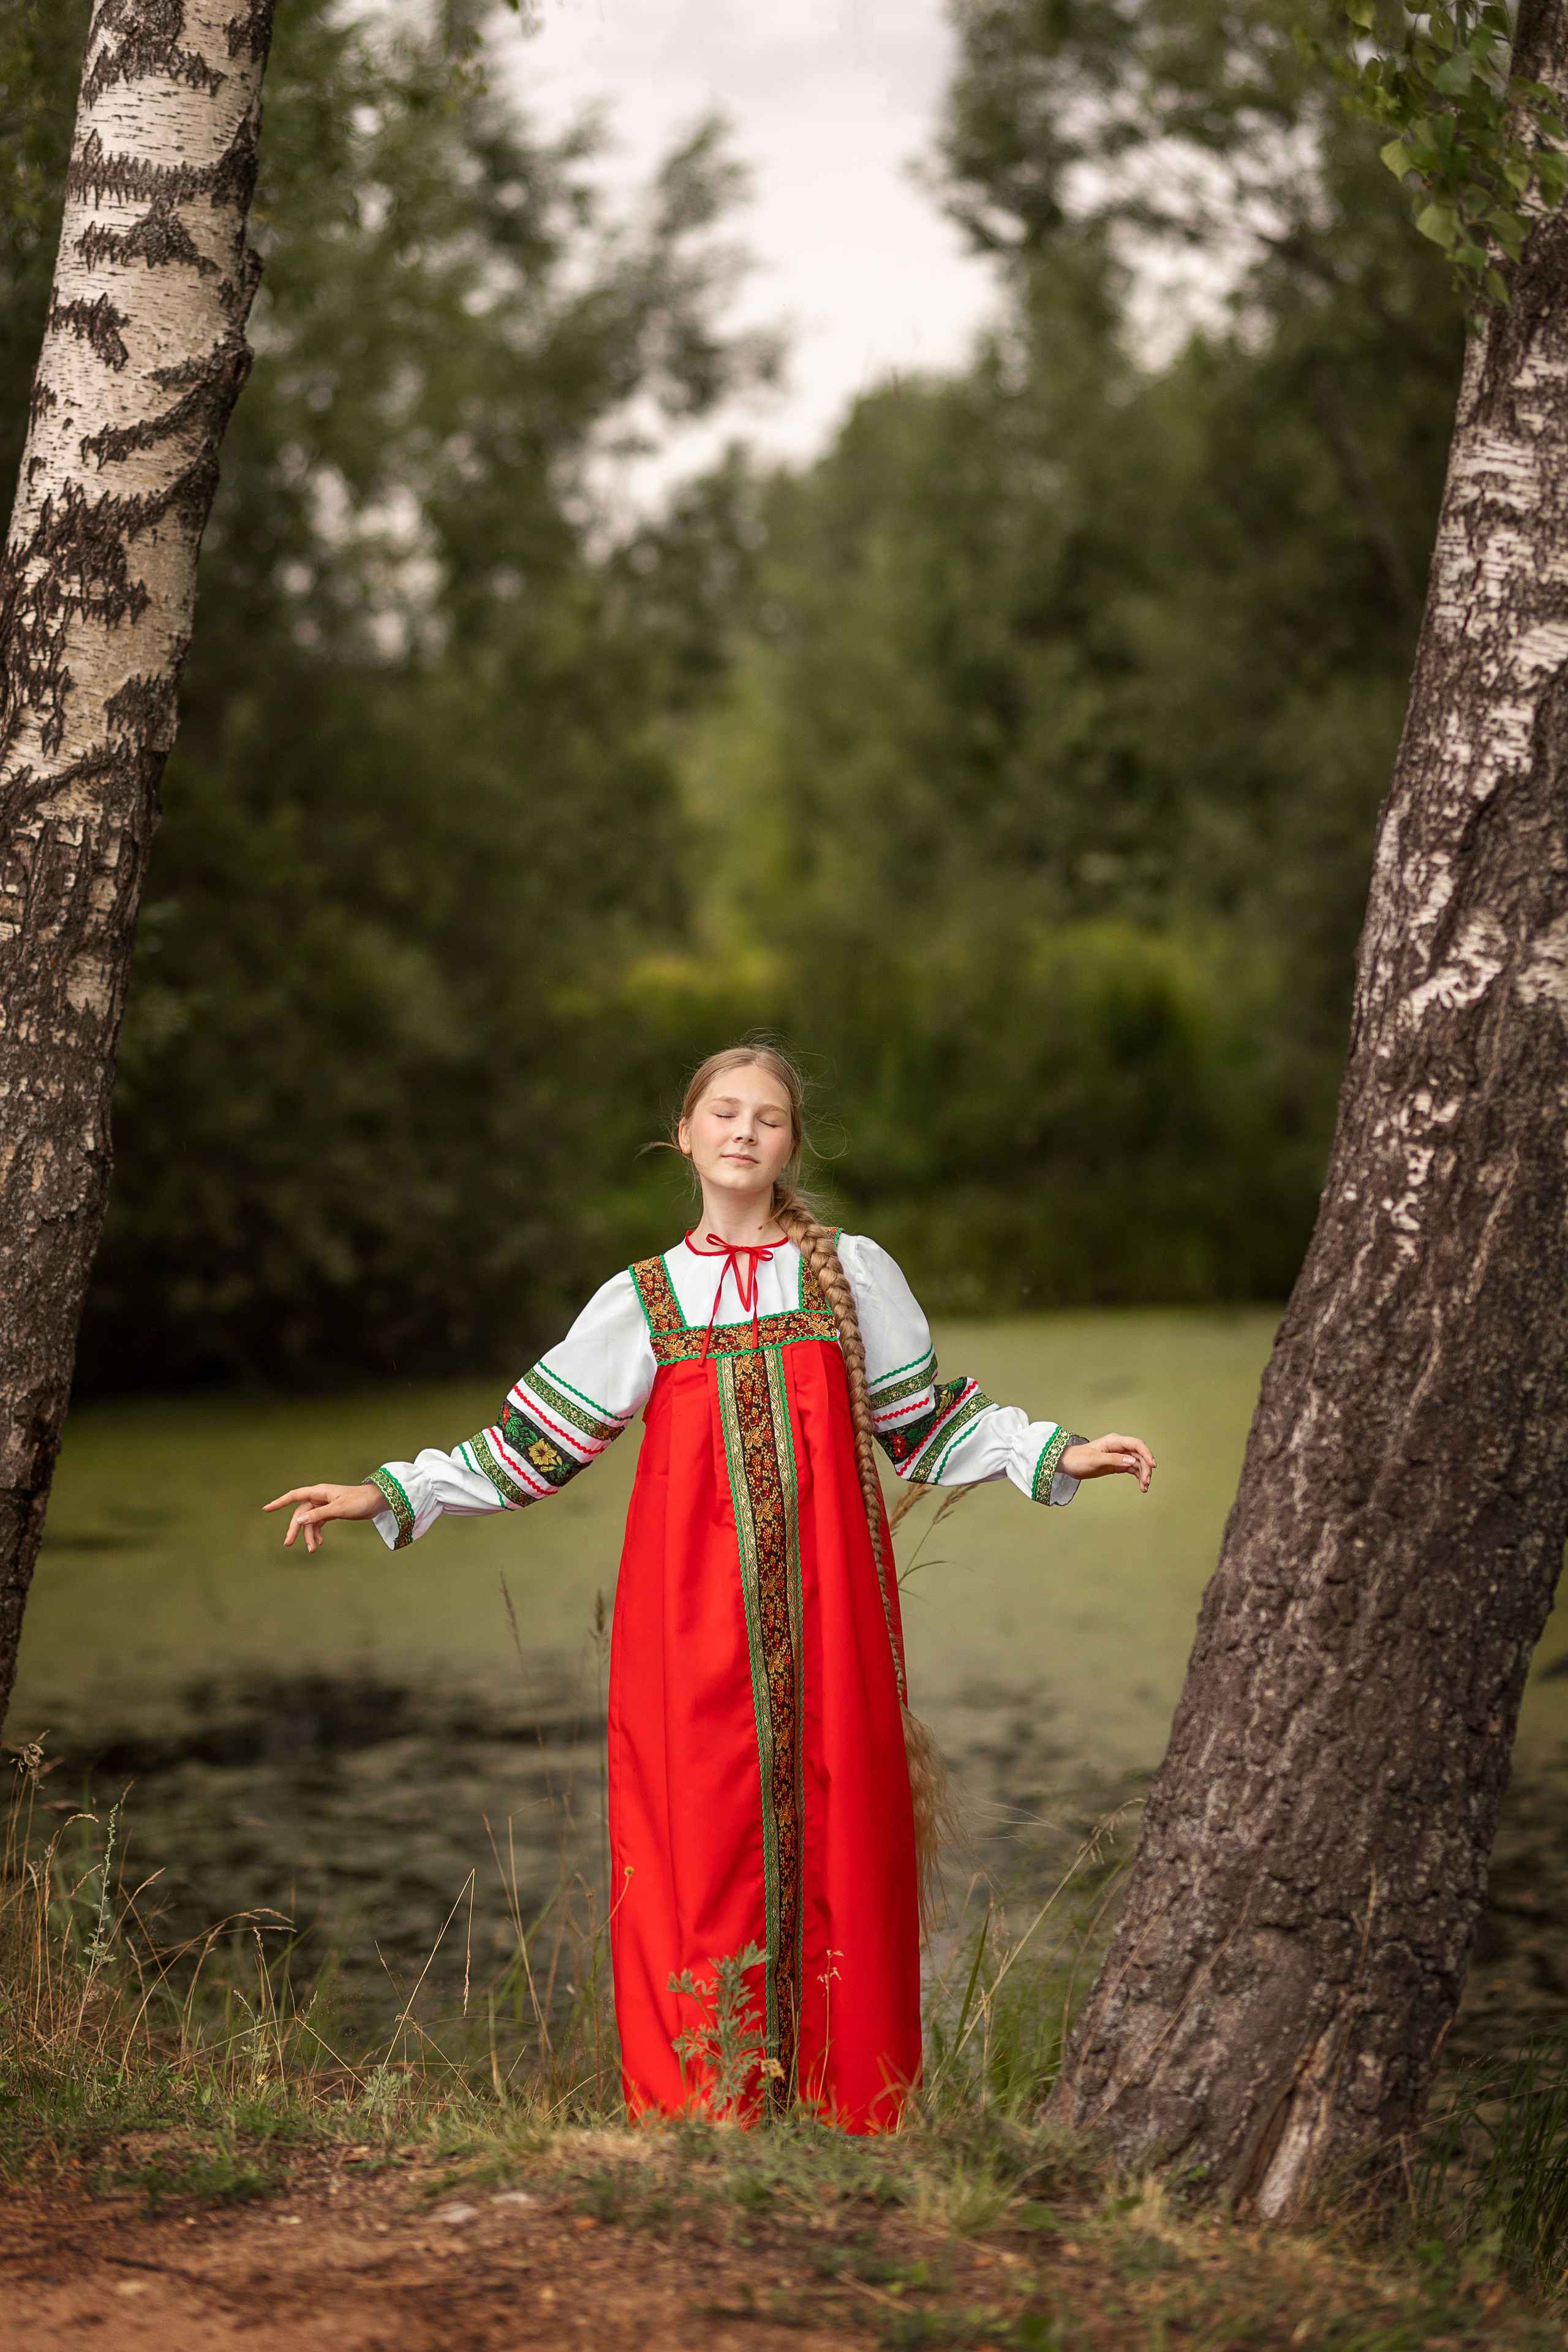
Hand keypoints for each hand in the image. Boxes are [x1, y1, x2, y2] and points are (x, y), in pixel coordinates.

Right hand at [263, 1482, 385, 1554]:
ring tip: (312, 1550)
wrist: (376, 1502)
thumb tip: (299, 1519)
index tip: (266, 1509)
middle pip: (301, 1513)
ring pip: (309, 1521)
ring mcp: (324, 1506)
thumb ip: (319, 1514)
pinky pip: (318, 1523)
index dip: (279, 1502)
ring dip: (309, 1535)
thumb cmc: (359, 1501)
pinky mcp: (330, 1512)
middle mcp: (319, 1498)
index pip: (294, 1496)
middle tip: (287, 1544)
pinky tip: (319, 1543)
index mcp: (319, 1492)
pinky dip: (317, 1533)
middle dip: (295, 1529)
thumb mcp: (338, 1509)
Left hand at [1060, 1433, 1155, 1492]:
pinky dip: (1138, 1477)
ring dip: (1143, 1474)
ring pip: (1138, 1463)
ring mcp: (1119, 1456)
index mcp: (1115, 1441)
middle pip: (1139, 1455)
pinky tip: (1141, 1486)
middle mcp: (1119, 1447)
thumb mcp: (1095, 1459)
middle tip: (1146, 1482)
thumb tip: (1131, 1461)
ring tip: (1145, 1487)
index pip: (1136, 1444)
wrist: (1069, 1464)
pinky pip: (1132, 1469)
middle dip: (1146, 1468)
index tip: (1153, 1465)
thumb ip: (1113, 1459)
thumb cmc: (1079, 1458)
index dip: (1147, 1454)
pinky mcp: (1118, 1464)